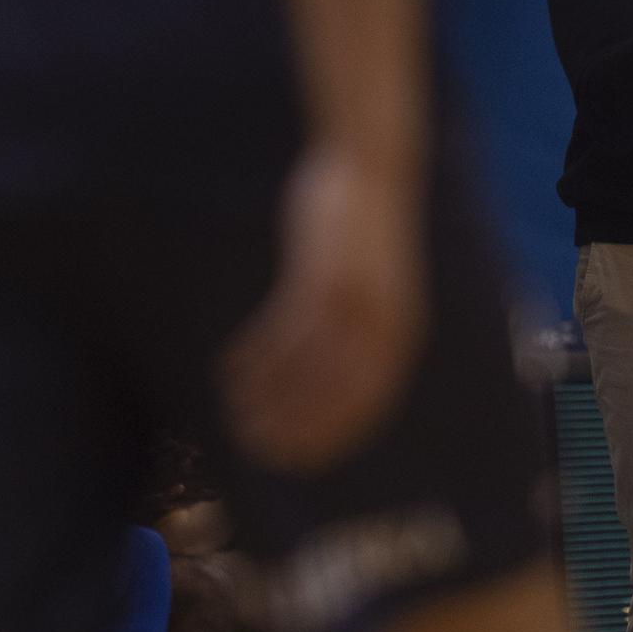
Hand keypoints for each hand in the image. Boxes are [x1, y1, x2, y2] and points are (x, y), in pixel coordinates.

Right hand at [223, 145, 425, 474]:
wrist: (368, 171)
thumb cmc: (366, 237)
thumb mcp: (378, 291)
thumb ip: (364, 336)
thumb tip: (331, 385)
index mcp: (402, 335)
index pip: (368, 407)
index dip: (330, 439)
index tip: (296, 460)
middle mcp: (381, 324)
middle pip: (332, 395)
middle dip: (291, 426)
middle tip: (254, 444)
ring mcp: (351, 299)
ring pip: (301, 366)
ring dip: (264, 394)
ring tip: (234, 410)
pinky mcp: (319, 274)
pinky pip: (281, 329)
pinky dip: (255, 355)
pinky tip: (231, 368)